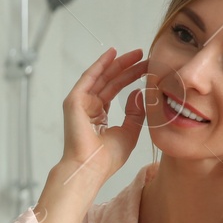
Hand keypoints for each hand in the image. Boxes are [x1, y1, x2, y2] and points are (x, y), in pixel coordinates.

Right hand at [58, 47, 148, 181]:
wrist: (90, 168)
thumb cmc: (106, 158)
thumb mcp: (129, 132)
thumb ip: (134, 113)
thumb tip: (138, 93)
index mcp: (99, 116)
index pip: (116, 90)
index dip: (131, 78)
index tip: (147, 69)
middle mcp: (88, 107)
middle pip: (110, 81)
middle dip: (127, 68)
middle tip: (144, 56)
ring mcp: (80, 103)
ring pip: (102, 77)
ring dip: (118, 63)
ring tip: (136, 54)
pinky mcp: (74, 101)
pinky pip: (89, 78)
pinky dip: (100, 65)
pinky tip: (112, 54)